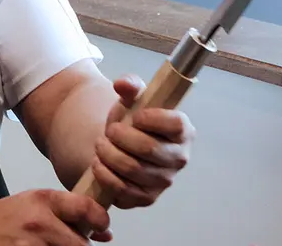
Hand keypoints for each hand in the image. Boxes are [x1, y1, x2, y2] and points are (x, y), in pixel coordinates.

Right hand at [0, 189, 110, 244]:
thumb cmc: (6, 218)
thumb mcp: (35, 203)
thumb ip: (68, 212)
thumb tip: (106, 235)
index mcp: (43, 200)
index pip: (87, 208)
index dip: (100, 220)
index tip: (101, 226)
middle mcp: (38, 222)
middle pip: (82, 245)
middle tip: (68, 242)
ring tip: (50, 245)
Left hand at [89, 75, 194, 208]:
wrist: (119, 142)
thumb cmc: (132, 118)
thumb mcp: (132, 98)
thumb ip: (130, 85)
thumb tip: (123, 84)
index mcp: (183, 131)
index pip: (177, 125)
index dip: (153, 119)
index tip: (135, 116)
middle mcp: (179, 158)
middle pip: (149, 149)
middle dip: (121, 137)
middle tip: (109, 131)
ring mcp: (164, 181)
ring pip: (133, 169)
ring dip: (109, 155)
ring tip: (101, 144)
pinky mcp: (146, 197)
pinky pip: (125, 191)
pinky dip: (106, 175)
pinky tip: (98, 163)